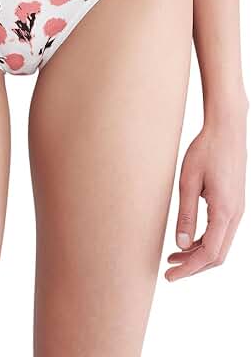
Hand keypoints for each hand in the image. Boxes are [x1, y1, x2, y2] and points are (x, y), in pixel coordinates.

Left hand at [166, 112, 246, 280]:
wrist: (226, 130)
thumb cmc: (205, 151)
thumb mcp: (188, 182)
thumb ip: (185, 214)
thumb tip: (180, 244)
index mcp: (224, 211)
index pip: (209, 254)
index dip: (189, 269)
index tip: (170, 276)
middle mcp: (235, 214)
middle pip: (217, 255)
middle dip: (193, 267)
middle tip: (169, 270)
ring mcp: (237, 210)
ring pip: (220, 245)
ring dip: (198, 255)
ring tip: (173, 256)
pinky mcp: (234, 203)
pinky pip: (222, 232)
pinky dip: (204, 241)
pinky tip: (187, 239)